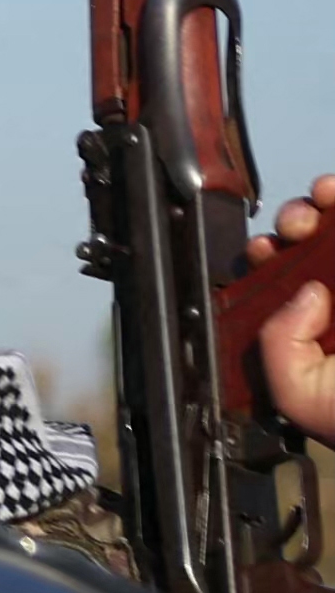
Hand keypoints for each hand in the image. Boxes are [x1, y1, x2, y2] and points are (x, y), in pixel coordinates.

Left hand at [263, 174, 334, 445]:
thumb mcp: (301, 395)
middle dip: (297, 223)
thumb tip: (305, 293)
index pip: (281, 284)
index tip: (265, 250)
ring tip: (326, 197)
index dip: (268, 259)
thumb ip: (277, 347)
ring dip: (329, 204)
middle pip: (313, 248)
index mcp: (313, 333)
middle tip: (298, 224)